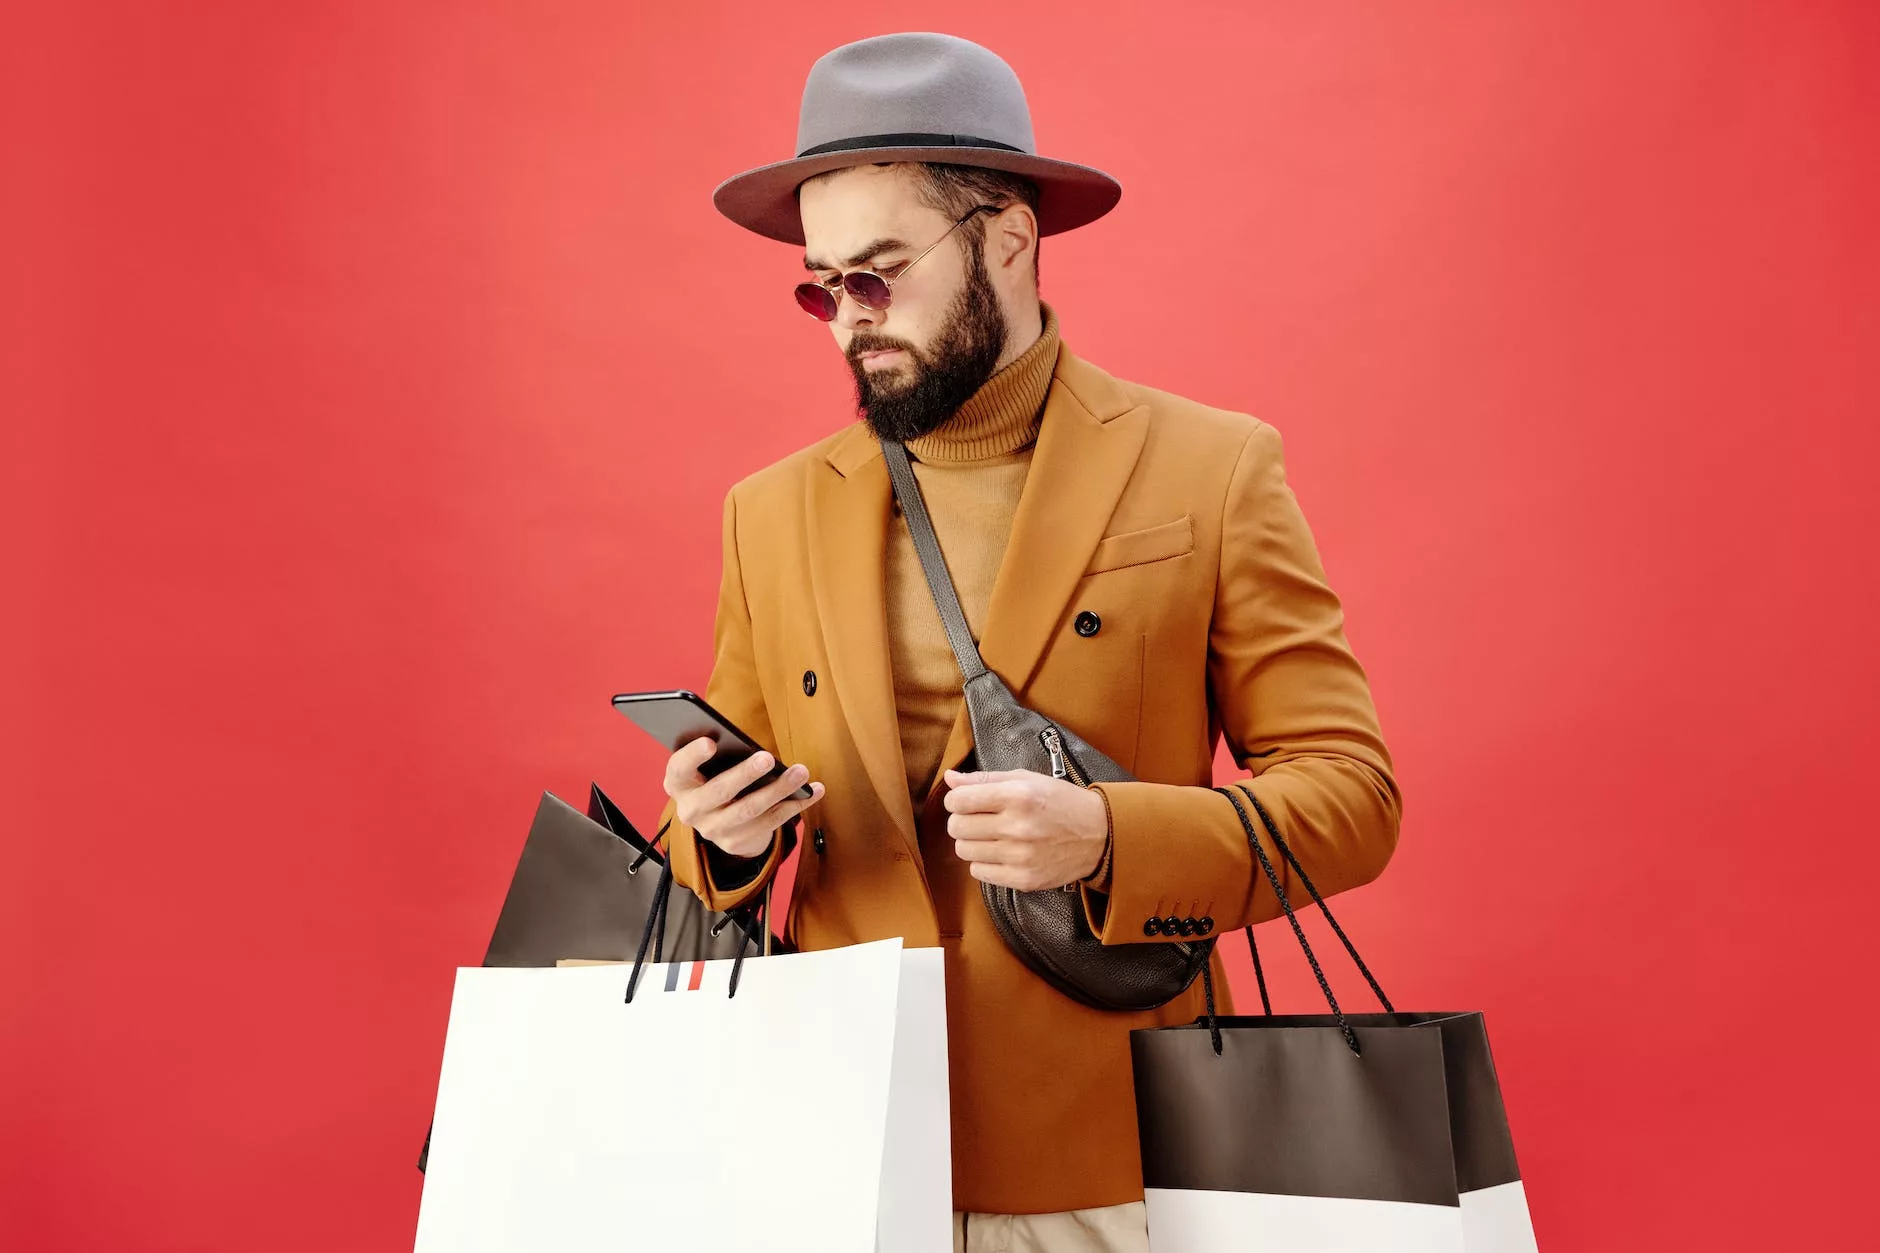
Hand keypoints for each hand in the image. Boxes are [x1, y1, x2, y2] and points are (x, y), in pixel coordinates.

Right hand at [663, 738, 823, 858]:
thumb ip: (719, 756)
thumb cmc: (715, 779)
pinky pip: (770, 823)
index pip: (678, 768)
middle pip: (720, 791)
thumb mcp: (707, 768)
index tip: (711, 742)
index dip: (693, 756)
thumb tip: (745, 743)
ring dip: (779, 790)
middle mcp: (691, 810)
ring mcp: (713, 830)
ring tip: (800, 772)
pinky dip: (795, 805)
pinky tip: (813, 791)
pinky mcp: (736, 843)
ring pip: (750, 809)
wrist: (719, 822)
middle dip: (745, 774)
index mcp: (678, 784)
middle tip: (768, 758)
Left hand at [941, 768, 1107, 890]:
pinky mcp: (1024, 879)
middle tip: (978, 819)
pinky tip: (1001, 853)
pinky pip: (979, 872)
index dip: (956, 800)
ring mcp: (1021, 856)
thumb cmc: (1061, 803)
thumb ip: (985, 778)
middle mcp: (1018, 827)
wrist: (1099, 835)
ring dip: (972, 842)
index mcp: (1018, 796)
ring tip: (992, 835)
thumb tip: (950, 778)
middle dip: (962, 821)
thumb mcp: (1027, 779)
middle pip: (957, 827)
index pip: (959, 800)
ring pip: (964, 851)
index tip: (965, 801)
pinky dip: (984, 862)